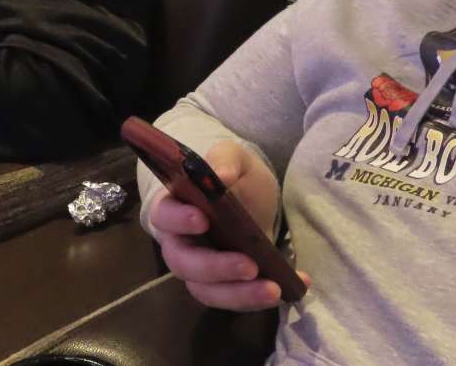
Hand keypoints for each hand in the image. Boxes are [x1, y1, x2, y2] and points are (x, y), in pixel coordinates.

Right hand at [148, 141, 307, 310]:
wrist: (250, 197)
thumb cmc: (234, 175)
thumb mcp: (234, 157)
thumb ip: (226, 159)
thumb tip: (221, 175)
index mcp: (175, 207)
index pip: (164, 216)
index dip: (178, 220)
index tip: (202, 219)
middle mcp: (180, 242)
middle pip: (183, 263)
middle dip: (215, 268)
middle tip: (249, 266)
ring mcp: (199, 269)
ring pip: (205, 290)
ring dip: (238, 294)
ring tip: (273, 289)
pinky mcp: (223, 285)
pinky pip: (233, 299)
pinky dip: (258, 298)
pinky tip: (292, 287)